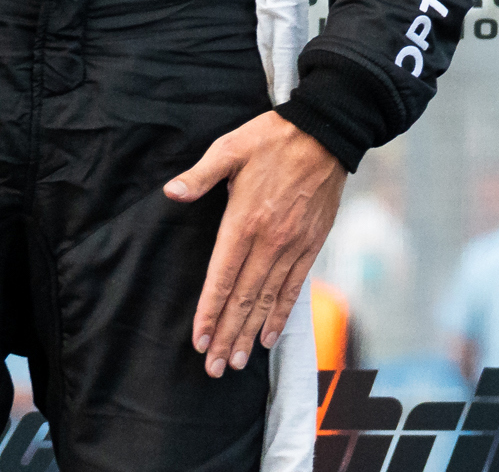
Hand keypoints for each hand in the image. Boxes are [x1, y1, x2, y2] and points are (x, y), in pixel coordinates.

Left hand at [165, 110, 345, 375]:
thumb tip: (171, 193)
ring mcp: (293, 244)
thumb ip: (200, 175)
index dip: (209, 312)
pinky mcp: (312, 243)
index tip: (199, 341)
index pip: (221, 278)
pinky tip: (270, 336)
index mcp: (243, 220)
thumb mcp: (230, 148)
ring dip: (250, 332)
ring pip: (268, 298)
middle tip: (214, 368)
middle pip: (243, 298)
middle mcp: (269, 240)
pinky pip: (295, 286)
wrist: (327, 130)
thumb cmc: (273, 138)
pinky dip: (282, 313)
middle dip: (227, 335)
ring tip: (237, 361)